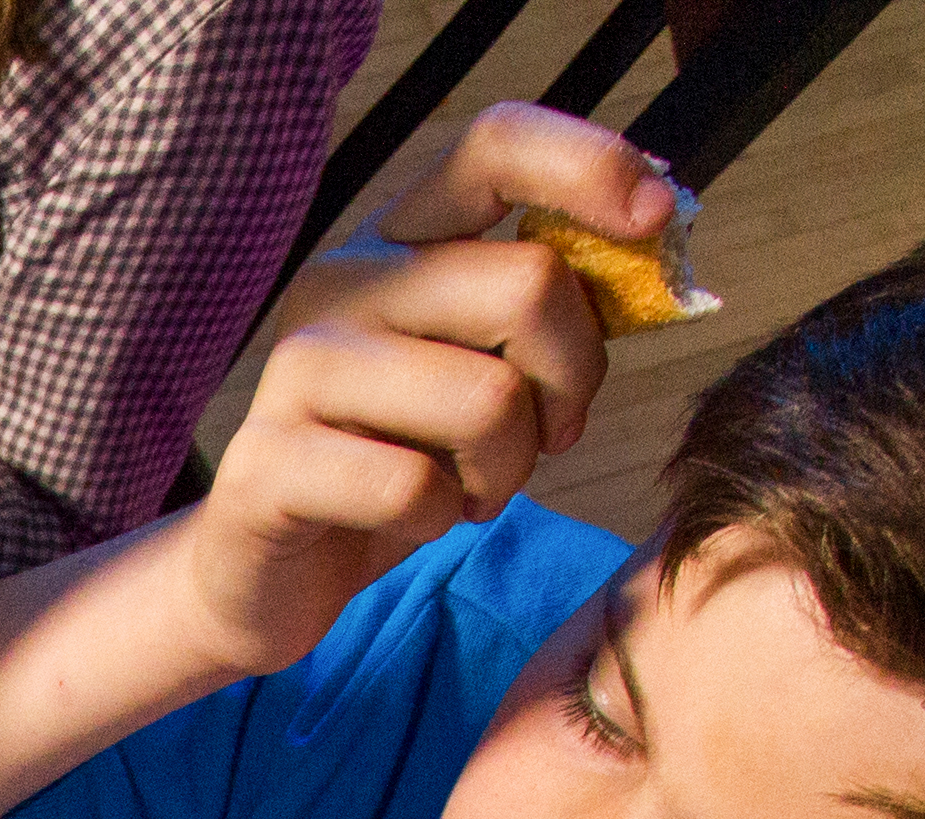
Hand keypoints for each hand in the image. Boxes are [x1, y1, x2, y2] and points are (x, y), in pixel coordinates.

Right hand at [179, 103, 661, 673]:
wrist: (267, 567)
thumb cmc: (401, 456)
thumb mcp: (486, 366)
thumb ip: (554, 306)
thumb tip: (656, 239)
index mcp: (398, 240)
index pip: (495, 145)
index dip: (590, 164)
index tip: (656, 215)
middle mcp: (342, 282)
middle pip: (527, 283)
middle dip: (573, 378)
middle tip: (548, 432)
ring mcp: (296, 371)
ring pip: (487, 400)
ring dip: (508, 468)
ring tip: (471, 486)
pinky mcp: (267, 465)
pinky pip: (412, 488)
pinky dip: (439, 519)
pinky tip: (411, 520)